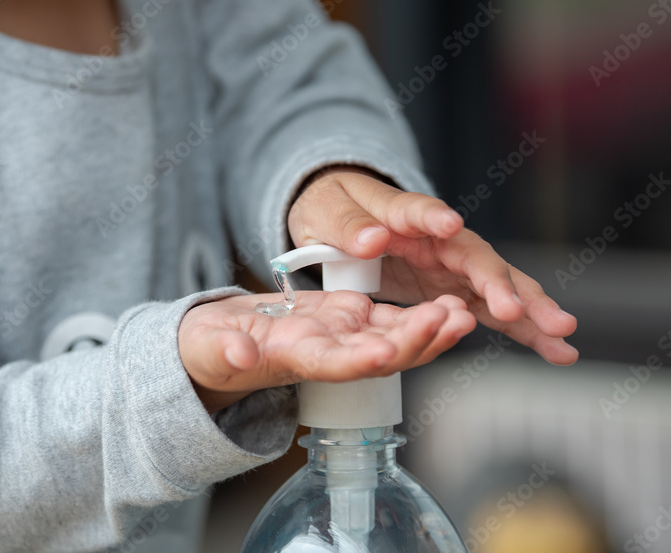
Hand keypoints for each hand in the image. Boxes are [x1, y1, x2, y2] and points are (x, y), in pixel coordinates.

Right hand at [178, 291, 475, 412]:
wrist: (224, 341)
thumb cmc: (211, 348)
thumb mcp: (208, 346)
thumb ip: (223, 348)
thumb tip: (237, 352)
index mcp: (294, 360)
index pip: (332, 365)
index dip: (359, 360)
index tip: (384, 350)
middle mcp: (329, 355)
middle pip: (378, 354)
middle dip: (414, 341)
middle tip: (447, 320)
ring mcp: (344, 338)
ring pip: (395, 338)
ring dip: (430, 329)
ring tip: (462, 314)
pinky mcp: (351, 319)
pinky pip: (393, 320)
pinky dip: (421, 315)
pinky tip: (450, 306)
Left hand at [287, 168, 577, 365]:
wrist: (344, 217)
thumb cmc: (337, 208)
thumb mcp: (327, 212)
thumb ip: (348, 226)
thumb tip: (371, 239)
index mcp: (404, 214)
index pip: (420, 212)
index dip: (433, 218)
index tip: (448, 225)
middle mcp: (442, 239)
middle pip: (478, 257)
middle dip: (501, 282)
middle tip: (517, 308)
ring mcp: (455, 266)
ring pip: (501, 287)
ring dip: (532, 312)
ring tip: (562, 337)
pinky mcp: (459, 291)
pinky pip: (495, 312)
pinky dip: (525, 331)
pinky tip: (557, 351)